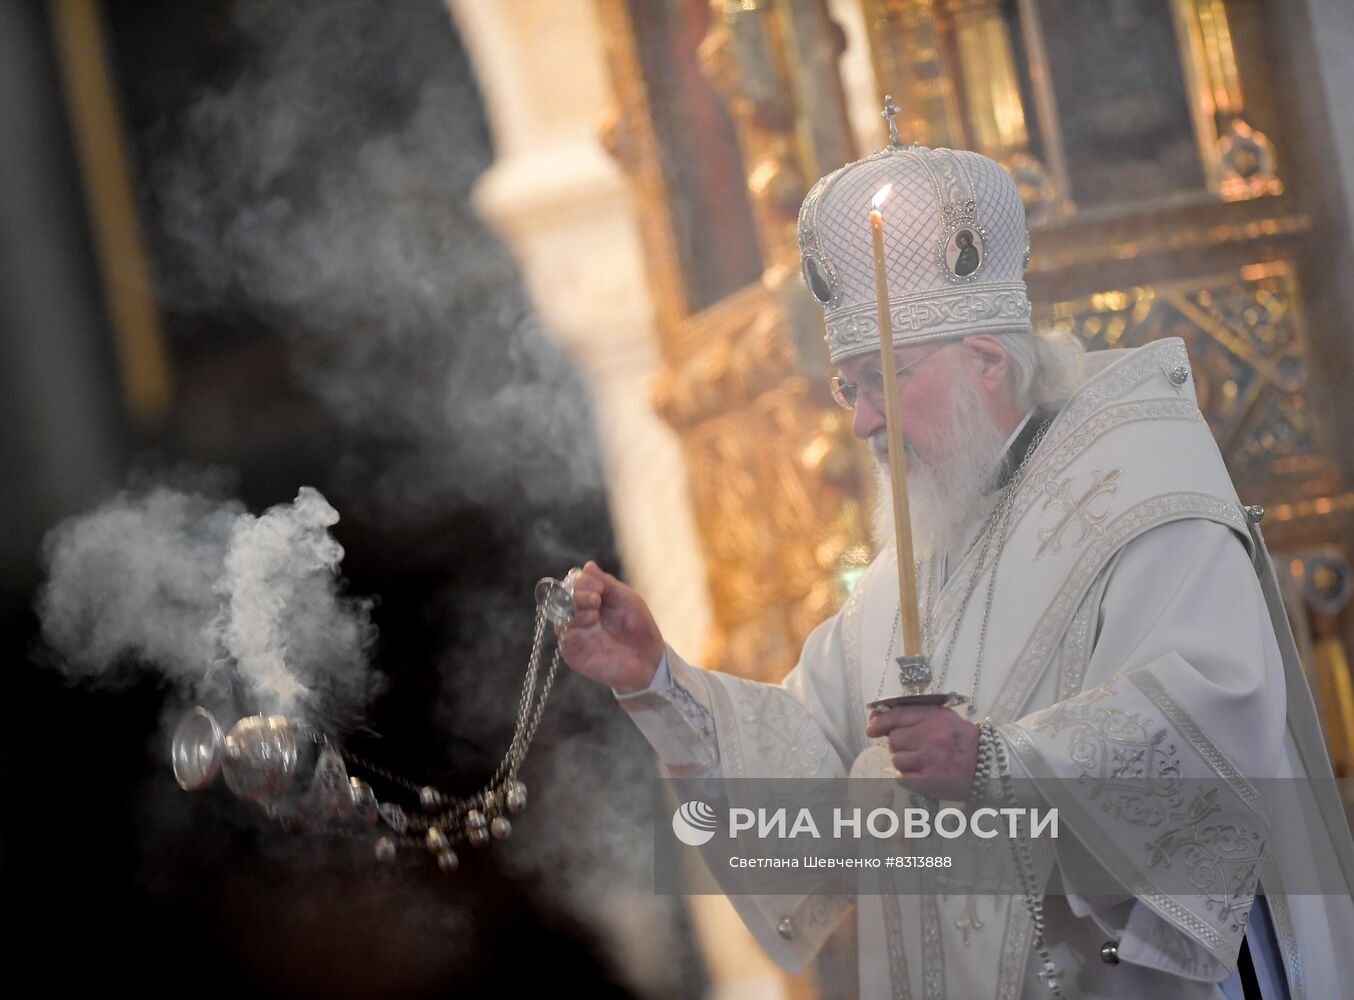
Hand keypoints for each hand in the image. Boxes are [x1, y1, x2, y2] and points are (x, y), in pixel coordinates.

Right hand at [557, 561, 663, 692]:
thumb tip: (588, 565)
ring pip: (561, 617)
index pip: (574, 585)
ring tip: (595, 612)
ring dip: (576, 610)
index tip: (599, 587)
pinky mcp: (574, 654)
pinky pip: (564, 639)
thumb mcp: (626, 599)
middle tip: (596, 599)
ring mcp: (575, 635)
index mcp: (590, 601)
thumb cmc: (639, 627)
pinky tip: (591, 624)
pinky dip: (573, 628)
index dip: (582, 582)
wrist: (648, 657)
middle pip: (564, 599)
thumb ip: (607, 584)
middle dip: (578, 595)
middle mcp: (579, 616)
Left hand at [865, 705, 979, 801]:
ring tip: (922, 762)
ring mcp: (930, 760)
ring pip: (897, 760)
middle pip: (894, 739)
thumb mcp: (945, 718)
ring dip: (905, 762)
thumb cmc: (963, 741)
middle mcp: (931, 737)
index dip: (880, 721)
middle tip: (914, 748)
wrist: (989, 766)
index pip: (898, 715)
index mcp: (935, 718)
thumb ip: (917, 715)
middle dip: (899, 744)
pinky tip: (922, 774)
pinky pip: (903, 778)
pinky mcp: (930, 781)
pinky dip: (908, 778)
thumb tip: (881, 720)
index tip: (871, 728)